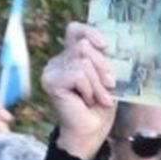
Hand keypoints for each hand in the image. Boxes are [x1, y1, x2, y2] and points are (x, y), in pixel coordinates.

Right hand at [40, 23, 116, 158]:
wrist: (93, 129)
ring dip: (98, 84)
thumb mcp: (109, 77)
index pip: (76, 30)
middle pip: (84, 46)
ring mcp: (52, 69)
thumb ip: (105, 60)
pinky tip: (87, 101)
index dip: (89, 31)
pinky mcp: (50, 80)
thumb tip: (107, 44)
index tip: (105, 44)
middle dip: (103, 67)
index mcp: (74, 55)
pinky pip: (77, 75)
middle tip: (110, 86)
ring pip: (83, 63)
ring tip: (99, 98)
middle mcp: (60, 59)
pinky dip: (89, 89)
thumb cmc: (102, 104)